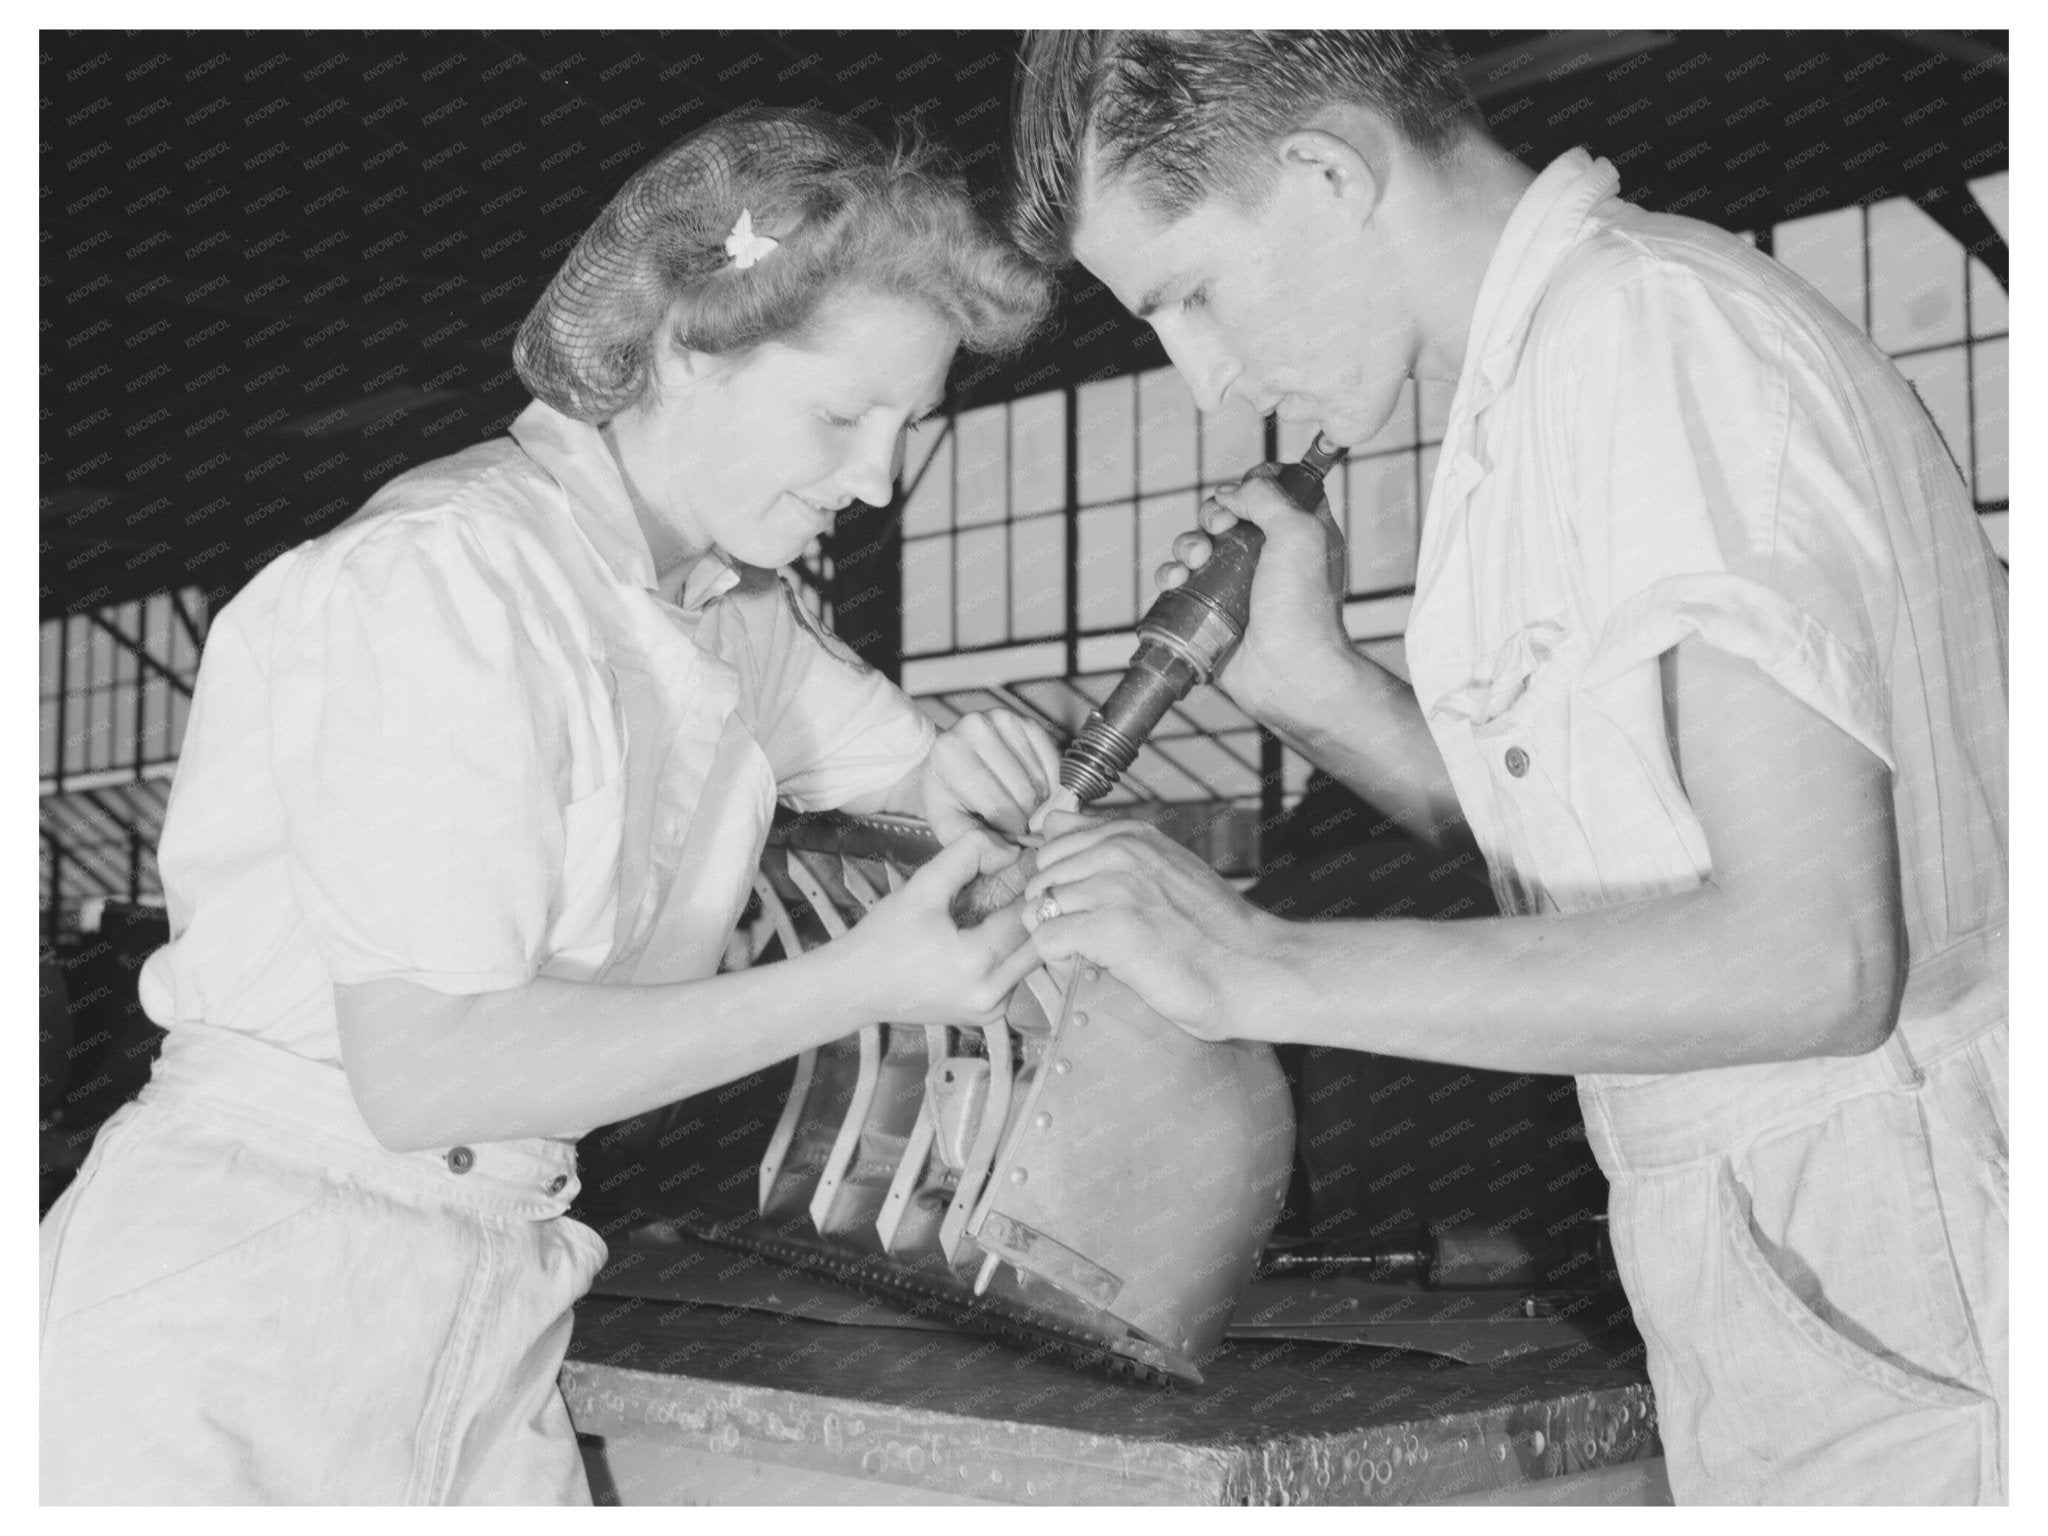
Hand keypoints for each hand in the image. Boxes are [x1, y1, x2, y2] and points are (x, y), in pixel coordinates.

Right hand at [833, 833, 1043, 1025]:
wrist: (854, 988)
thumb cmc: (884, 937)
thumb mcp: (921, 887)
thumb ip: (966, 856)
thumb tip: (1009, 849)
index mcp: (976, 961)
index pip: (1027, 915)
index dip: (1030, 886)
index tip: (1027, 865)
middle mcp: (992, 994)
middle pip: (1038, 941)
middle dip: (1032, 910)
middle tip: (1019, 885)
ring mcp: (992, 1010)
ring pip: (1031, 960)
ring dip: (1024, 932)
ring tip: (1001, 909)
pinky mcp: (988, 1016)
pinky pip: (1016, 976)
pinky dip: (1010, 953)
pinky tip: (987, 936)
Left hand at [918, 708, 1062, 841]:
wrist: (949, 762)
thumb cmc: (950, 794)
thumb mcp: (949, 824)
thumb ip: (973, 845)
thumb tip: (1008, 854)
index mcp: (948, 753)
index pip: (997, 803)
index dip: (1011, 828)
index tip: (1011, 835)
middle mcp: (974, 728)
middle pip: (1022, 790)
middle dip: (1027, 816)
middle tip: (1021, 824)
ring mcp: (1002, 719)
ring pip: (1040, 778)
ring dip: (1040, 801)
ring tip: (1025, 809)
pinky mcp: (1026, 720)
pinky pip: (1054, 762)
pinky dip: (1051, 784)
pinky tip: (1037, 793)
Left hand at [1020, 817, 1283, 1041]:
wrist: (1254, 970)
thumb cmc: (1213, 932)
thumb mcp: (1165, 868)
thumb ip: (1110, 846)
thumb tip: (1050, 822)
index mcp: (1133, 834)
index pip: (1053, 839)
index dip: (1059, 878)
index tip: (1082, 904)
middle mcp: (1121, 851)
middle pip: (1041, 874)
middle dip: (1052, 908)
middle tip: (1089, 936)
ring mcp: (1115, 886)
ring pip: (1040, 907)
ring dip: (1057, 936)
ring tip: (1097, 952)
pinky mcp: (1110, 928)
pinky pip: (1046, 940)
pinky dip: (1059, 959)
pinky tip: (1094, 963)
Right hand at [1155, 464, 1350, 718]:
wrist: (1288, 672)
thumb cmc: (1303, 605)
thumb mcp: (1299, 533)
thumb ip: (1268, 497)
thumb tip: (1231, 492)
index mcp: (1298, 533)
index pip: (1275, 489)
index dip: (1256, 482)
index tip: (1249, 488)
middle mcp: (1267, 555)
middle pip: (1227, 512)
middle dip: (1213, 512)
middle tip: (1219, 525)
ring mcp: (1235, 584)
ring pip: (1197, 544)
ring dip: (1188, 543)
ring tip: (1196, 560)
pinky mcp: (1208, 611)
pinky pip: (1178, 582)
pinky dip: (1170, 573)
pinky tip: (1176, 581)